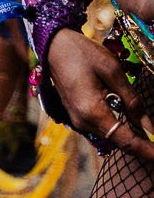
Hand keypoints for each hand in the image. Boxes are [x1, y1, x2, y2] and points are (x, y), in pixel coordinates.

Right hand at [46, 29, 153, 165]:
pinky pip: (102, 129)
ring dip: (130, 137)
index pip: (126, 141)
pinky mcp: (77, 116)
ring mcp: (78, 121)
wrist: (53, 46)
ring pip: (111, 137)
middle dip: (141, 146)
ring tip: (148, 136)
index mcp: (92, 112)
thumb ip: (132, 100)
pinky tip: (129, 121)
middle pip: (118, 142)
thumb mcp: (113, 71)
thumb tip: (149, 127)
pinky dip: (118, 129)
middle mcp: (83, 122)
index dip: (147, 151)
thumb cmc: (82, 53)